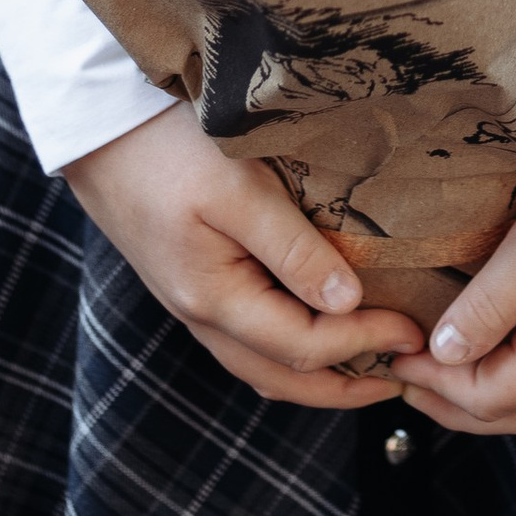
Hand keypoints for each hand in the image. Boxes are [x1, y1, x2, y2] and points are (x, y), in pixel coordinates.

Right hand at [64, 108, 423, 410]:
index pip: (304, 348)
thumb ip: (291, 248)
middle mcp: (203, 317)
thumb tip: (346, 302)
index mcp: (215, 299)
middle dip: (349, 385)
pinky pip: (250, 343)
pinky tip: (321, 330)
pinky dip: (292, 352)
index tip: (415, 327)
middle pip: (284, 378)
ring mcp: (195, 307)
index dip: (365, 344)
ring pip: (264, 368)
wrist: (100, 131)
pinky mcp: (194, 286)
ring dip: (322, 376)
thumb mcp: (238, 188)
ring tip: (374, 364)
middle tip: (407, 373)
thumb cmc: (170, 149)